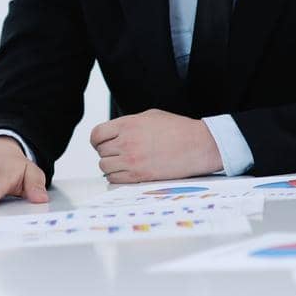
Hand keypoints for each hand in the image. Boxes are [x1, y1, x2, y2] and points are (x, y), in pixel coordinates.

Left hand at [90, 109, 221, 183]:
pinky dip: (117, 177)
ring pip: (105, 166)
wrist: (198, 145)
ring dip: (111, 165)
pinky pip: (115, 179)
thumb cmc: (178, 129)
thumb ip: (129, 123)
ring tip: (123, 163)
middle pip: (101, 152)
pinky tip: (127, 172)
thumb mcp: (150, 116)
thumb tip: (115, 132)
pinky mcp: (139, 176)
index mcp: (128, 124)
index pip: (97, 134)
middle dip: (107, 152)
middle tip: (118, 153)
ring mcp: (132, 160)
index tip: (101, 143)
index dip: (97, 140)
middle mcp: (127, 142)